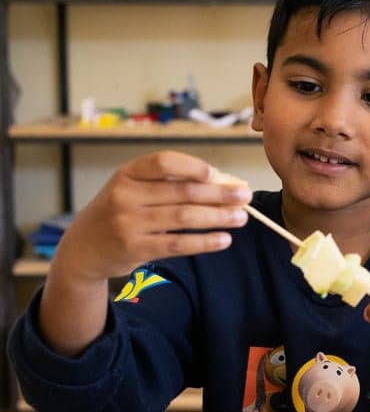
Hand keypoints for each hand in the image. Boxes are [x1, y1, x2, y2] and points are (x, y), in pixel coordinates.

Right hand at [41, 151, 250, 356]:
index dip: (193, 166)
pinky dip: (205, 241)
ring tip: (241, 218)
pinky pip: (178, 244)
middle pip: (183, 192)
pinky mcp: (135, 249)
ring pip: (184, 218)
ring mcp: (129, 223)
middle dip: (220, 194)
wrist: (82, 249)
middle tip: (245, 195)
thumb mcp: (132, 189)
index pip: (163, 162)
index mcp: (127, 174)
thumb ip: (168, 184)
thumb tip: (222, 182)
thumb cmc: (119, 212)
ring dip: (218, 217)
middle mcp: (125, 196)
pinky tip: (224, 239)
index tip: (218, 174)